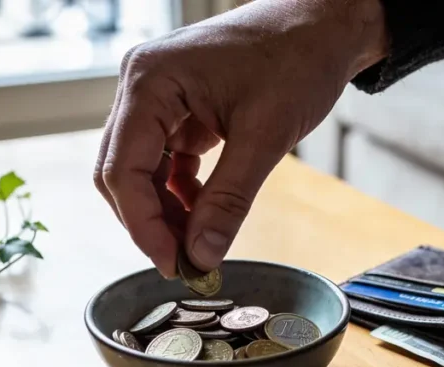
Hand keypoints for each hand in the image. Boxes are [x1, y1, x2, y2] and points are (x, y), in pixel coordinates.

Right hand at [95, 0, 388, 276]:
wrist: (323, 23)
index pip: (122, 169)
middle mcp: (142, 86)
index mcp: (151, 81)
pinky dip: (179, 195)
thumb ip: (228, 201)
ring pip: (139, 172)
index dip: (143, 226)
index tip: (173, 265)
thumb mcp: (266, 137)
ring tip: (200, 245)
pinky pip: (163, 163)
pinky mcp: (177, 110)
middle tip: (186, 264)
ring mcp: (157, 98)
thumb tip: (201, 257)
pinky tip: (204, 215)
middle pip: (120, 173)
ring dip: (164, 213)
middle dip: (150, 223)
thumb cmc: (298, 60)